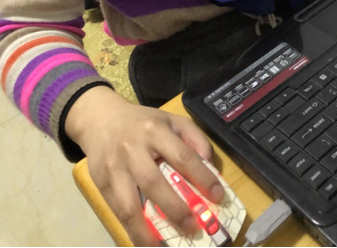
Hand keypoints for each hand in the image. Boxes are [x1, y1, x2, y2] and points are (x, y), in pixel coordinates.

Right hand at [65, 86, 222, 246]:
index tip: (218, 196)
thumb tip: (209, 166)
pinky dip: (132, 231)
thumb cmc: (142, 122)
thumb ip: (193, 137)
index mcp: (155, 130)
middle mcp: (133, 150)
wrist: (101, 119)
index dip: (202, 178)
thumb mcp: (171, 119)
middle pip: (154, 183)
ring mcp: (115, 170)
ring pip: (129, 206)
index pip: (182, 156)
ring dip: (147, 231)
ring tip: (164, 246)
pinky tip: (146, 242)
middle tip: (194, 227)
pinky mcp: (102, 185)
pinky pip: (118, 213)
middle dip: (175, 209)